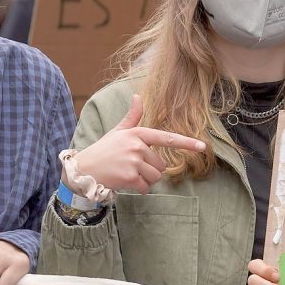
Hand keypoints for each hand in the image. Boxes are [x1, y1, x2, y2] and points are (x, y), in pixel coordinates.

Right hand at [71, 95, 206, 193]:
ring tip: (128, 174)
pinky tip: (126, 183)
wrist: (82, 170)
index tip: (203, 147)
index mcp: (137, 134)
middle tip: (131, 166)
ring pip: (155, 176)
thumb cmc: (104, 150)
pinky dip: (140, 188)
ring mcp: (133, 161)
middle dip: (150, 169)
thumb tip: (138, 96)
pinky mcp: (129, 177)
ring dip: (146, 180)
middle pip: (160, 164)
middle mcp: (137, 146)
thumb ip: (132, 117)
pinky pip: (146, 186)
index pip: (167, 138)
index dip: (187, 143)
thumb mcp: (118, 132)